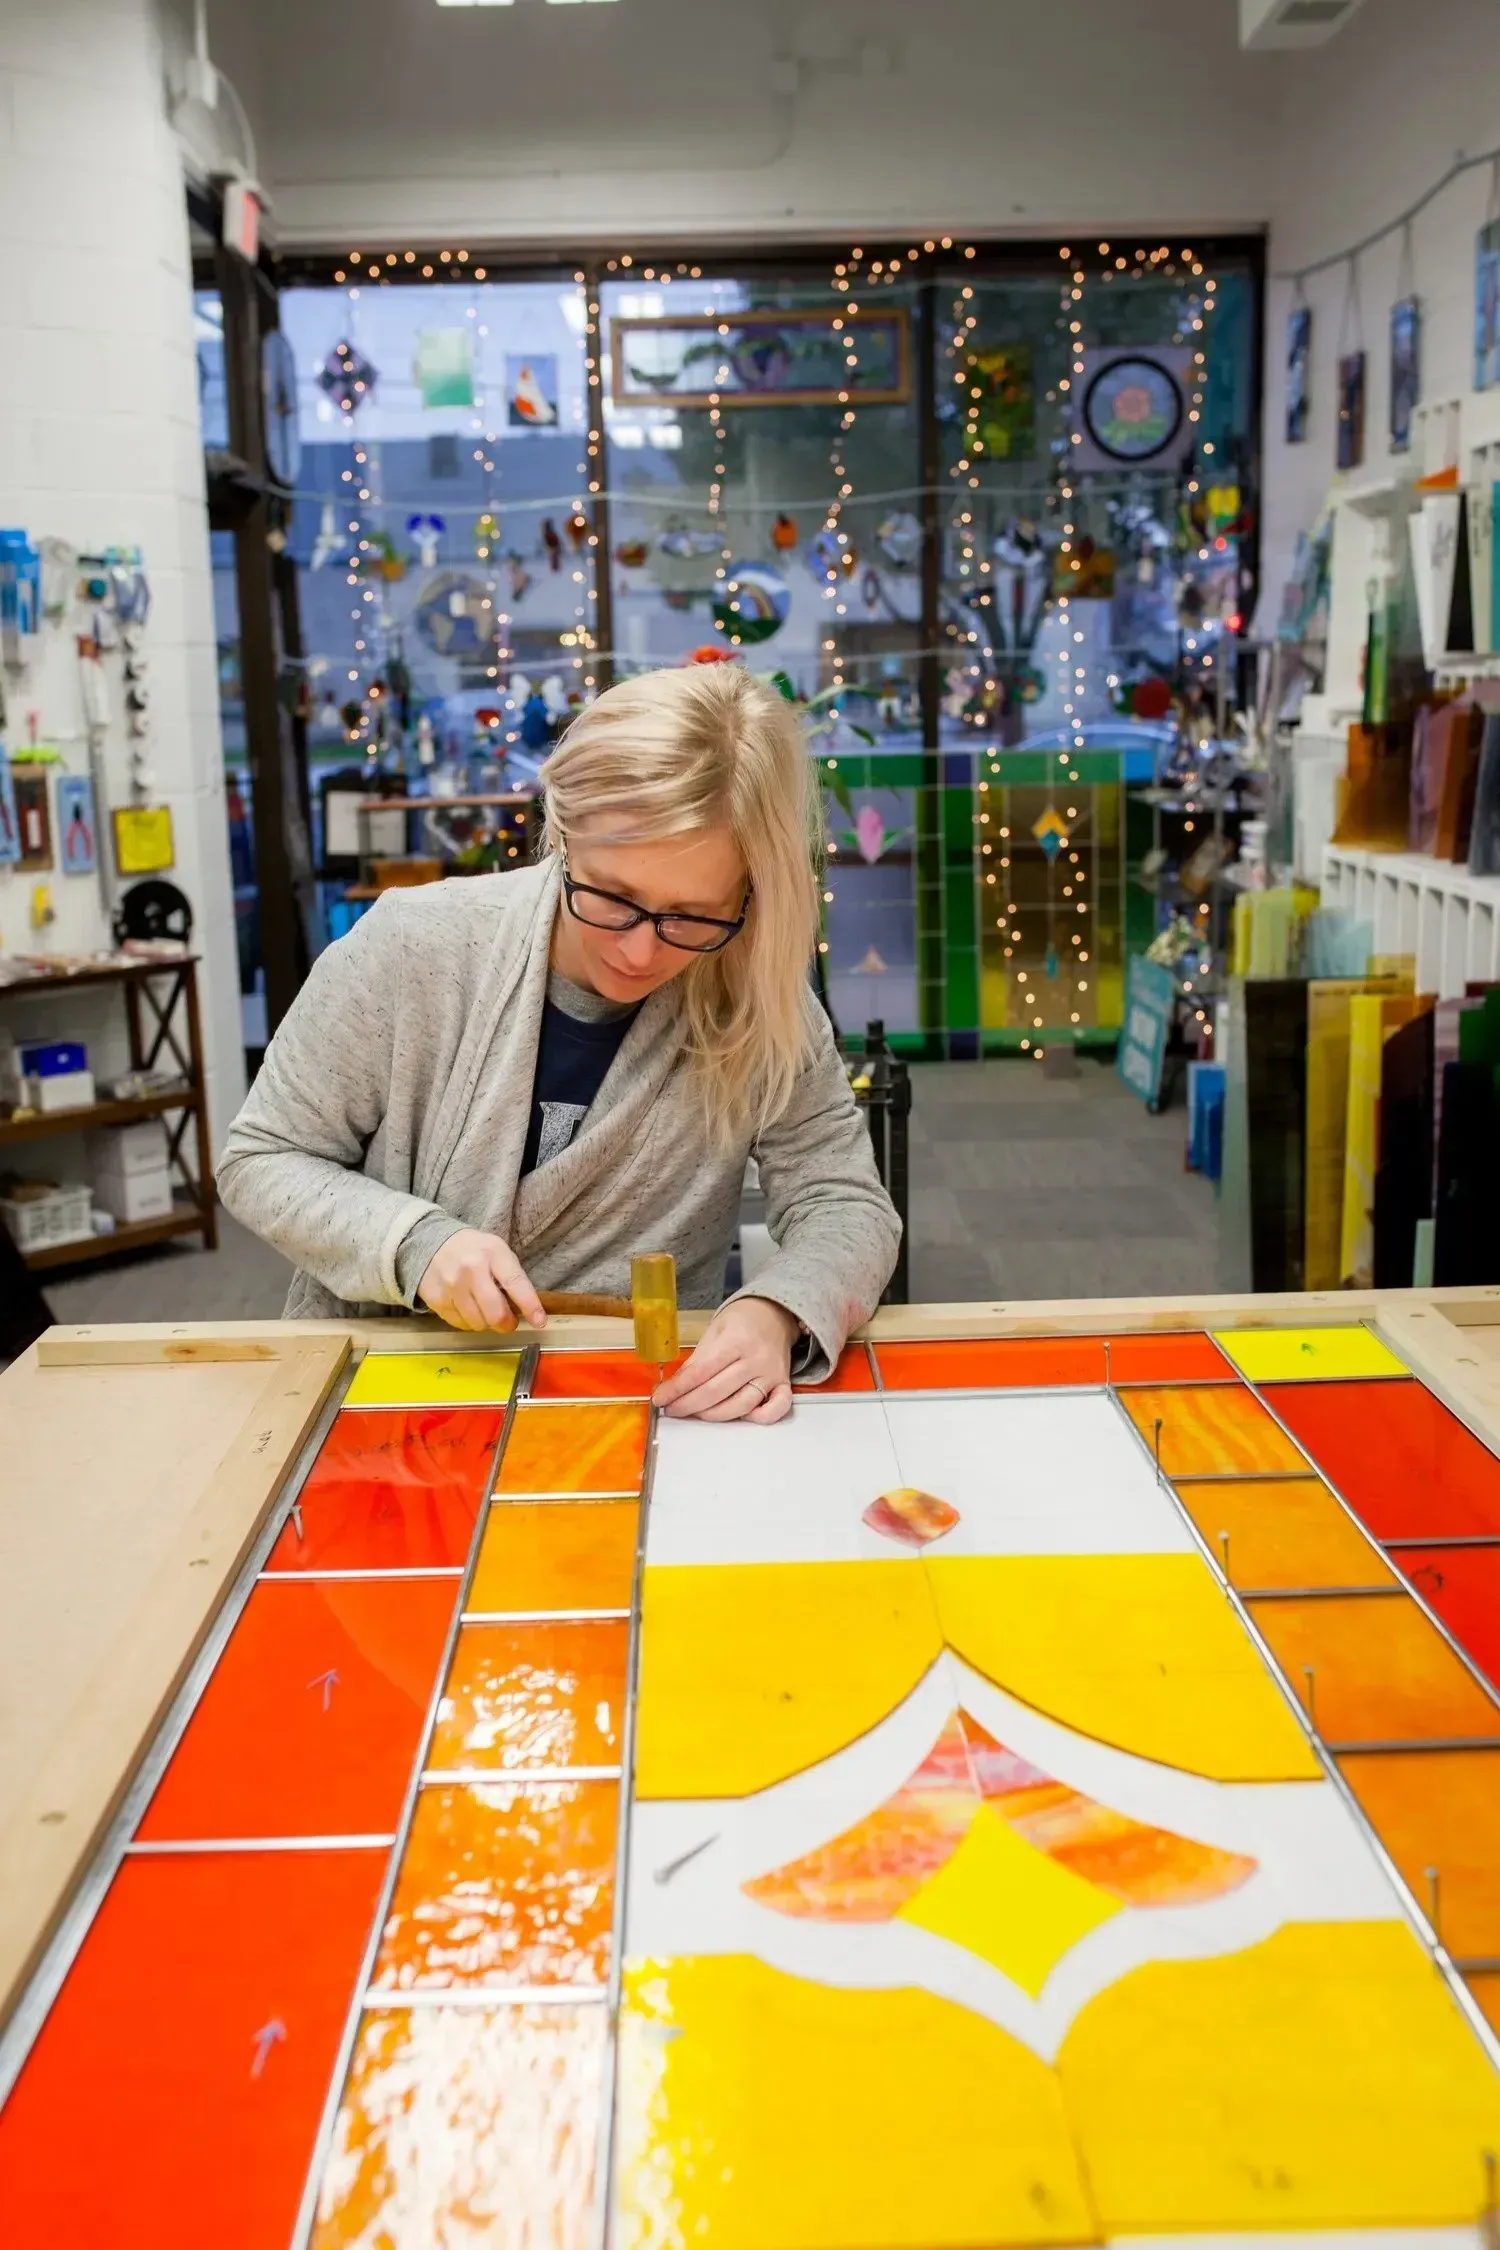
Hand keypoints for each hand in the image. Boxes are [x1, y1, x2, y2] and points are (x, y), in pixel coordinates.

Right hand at [418, 1229, 546, 1333]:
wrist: (433, 1243)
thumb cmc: (475, 1250)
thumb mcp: (498, 1252)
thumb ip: (512, 1277)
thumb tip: (526, 1310)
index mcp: (493, 1253)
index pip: (516, 1284)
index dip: (530, 1306)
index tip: (539, 1321)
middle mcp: (471, 1269)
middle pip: (495, 1313)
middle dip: (507, 1324)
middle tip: (509, 1322)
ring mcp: (451, 1286)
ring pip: (478, 1323)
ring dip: (486, 1324)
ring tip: (485, 1311)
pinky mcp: (436, 1300)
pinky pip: (460, 1324)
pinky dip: (468, 1322)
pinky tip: (468, 1308)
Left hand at [653, 1296, 798, 1422]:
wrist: (775, 1313)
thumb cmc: (742, 1321)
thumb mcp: (713, 1331)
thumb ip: (697, 1359)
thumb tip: (677, 1387)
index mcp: (735, 1340)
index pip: (700, 1372)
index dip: (676, 1389)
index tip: (660, 1398)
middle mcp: (755, 1359)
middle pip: (716, 1392)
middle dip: (688, 1405)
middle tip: (672, 1409)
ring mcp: (771, 1374)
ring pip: (741, 1406)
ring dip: (712, 1415)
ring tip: (695, 1412)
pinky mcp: (783, 1384)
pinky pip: (776, 1409)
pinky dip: (760, 1418)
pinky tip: (740, 1416)